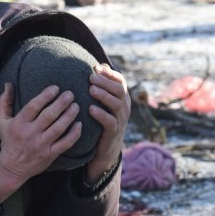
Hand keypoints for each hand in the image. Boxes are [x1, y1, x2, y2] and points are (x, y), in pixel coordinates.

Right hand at [0, 82, 81, 201]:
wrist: (12, 167)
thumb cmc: (8, 140)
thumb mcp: (2, 121)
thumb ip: (4, 102)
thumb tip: (8, 84)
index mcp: (19, 124)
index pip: (33, 106)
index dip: (45, 96)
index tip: (55, 88)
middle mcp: (30, 134)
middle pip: (49, 115)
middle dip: (61, 103)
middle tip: (70, 94)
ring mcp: (41, 145)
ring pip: (59, 128)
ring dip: (69, 115)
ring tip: (76, 106)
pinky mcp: (50, 154)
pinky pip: (65, 143)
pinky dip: (74, 134)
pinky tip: (79, 124)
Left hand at [85, 64, 130, 183]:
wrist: (106, 149)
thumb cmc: (101, 122)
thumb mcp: (103, 104)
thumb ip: (101, 87)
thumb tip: (97, 66)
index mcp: (122, 98)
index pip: (120, 81)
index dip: (110, 74)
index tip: (96, 68)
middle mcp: (124, 107)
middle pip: (119, 90)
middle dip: (105, 82)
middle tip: (90, 77)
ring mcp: (121, 120)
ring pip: (116, 104)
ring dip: (103, 95)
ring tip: (91, 90)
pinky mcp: (114, 132)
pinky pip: (110, 122)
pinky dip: (101, 114)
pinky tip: (90, 109)